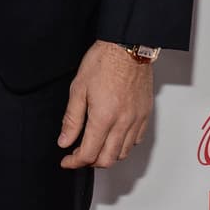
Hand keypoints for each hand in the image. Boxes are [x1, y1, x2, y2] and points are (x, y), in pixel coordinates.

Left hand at [58, 41, 153, 168]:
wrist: (127, 46)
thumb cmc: (103, 62)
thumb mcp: (78, 89)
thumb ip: (72, 119)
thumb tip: (64, 141)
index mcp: (104, 117)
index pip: (88, 153)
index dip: (74, 162)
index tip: (66, 160)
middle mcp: (122, 122)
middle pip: (107, 159)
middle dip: (90, 162)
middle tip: (78, 155)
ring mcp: (136, 119)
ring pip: (122, 153)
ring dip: (107, 155)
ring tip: (95, 146)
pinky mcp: (145, 114)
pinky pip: (135, 140)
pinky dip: (123, 145)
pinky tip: (113, 137)